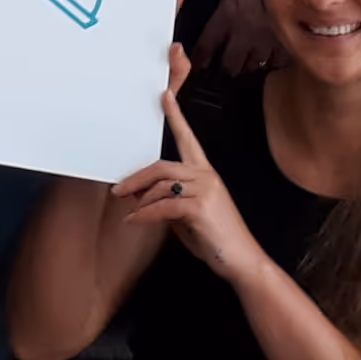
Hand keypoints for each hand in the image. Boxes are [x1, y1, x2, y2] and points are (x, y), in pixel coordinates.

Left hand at [110, 52, 260, 286]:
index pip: (189, 140)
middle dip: (136, 177)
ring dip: (140, 202)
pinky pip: (162, 207)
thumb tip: (142, 196)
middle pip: (162, 166)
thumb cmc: (217, 240)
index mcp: (206, 175)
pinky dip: (144, 215)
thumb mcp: (188, 218)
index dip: (176, 117)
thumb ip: (169, 202)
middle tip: (118, 189)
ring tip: (132, 214)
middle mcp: (207, 177)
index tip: (165, 97)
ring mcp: (206, 191)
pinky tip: (134, 221)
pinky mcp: (201, 208)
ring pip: (160, 186)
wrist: (242, 262)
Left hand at [195, 0, 280, 76]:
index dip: (200, 58)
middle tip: (226, 64)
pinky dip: (273, 59)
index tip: (201, 63)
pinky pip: (278, 60)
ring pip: (254, 65)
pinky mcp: (287, 38)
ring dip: (249, 64)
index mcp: (227, 16)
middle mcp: (245, 32)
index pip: (206, 47)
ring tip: (248, 60)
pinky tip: (271, 54)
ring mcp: (267, 38)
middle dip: (227, 66)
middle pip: (230, 64)